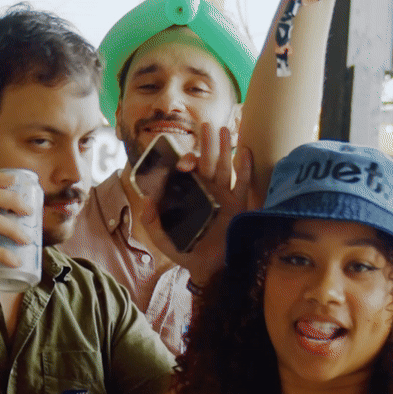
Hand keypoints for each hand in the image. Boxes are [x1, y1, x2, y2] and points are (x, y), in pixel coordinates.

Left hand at [138, 124, 253, 287]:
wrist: (206, 269)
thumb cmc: (185, 251)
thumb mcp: (163, 237)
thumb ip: (153, 221)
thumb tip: (147, 202)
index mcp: (189, 194)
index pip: (187, 171)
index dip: (185, 162)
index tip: (182, 160)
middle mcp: (207, 190)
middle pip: (207, 162)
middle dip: (207, 144)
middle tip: (206, 124)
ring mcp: (224, 196)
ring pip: (224, 167)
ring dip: (225, 149)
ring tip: (224, 129)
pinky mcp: (238, 206)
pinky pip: (243, 184)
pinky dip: (244, 168)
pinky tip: (245, 151)